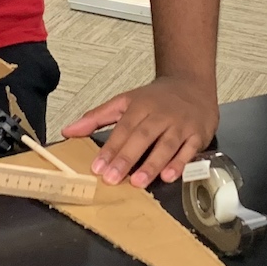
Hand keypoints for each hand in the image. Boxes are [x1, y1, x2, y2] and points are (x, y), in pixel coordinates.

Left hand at [62, 75, 217, 187]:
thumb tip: (68, 131)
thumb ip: (97, 117)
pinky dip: (180, 163)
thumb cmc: (156, 98)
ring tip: (137, 182)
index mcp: (140, 106)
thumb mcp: (125, 101)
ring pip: (166, 145)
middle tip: (112, 178)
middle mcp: (160, 114)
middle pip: (142, 136)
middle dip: (127, 158)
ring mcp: (180, 124)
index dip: (110, 148)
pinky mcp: (198, 134)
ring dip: (152, 164)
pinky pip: (189, 150)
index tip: (97, 167)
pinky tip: (168, 176)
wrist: (192, 83)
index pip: (123, 128)